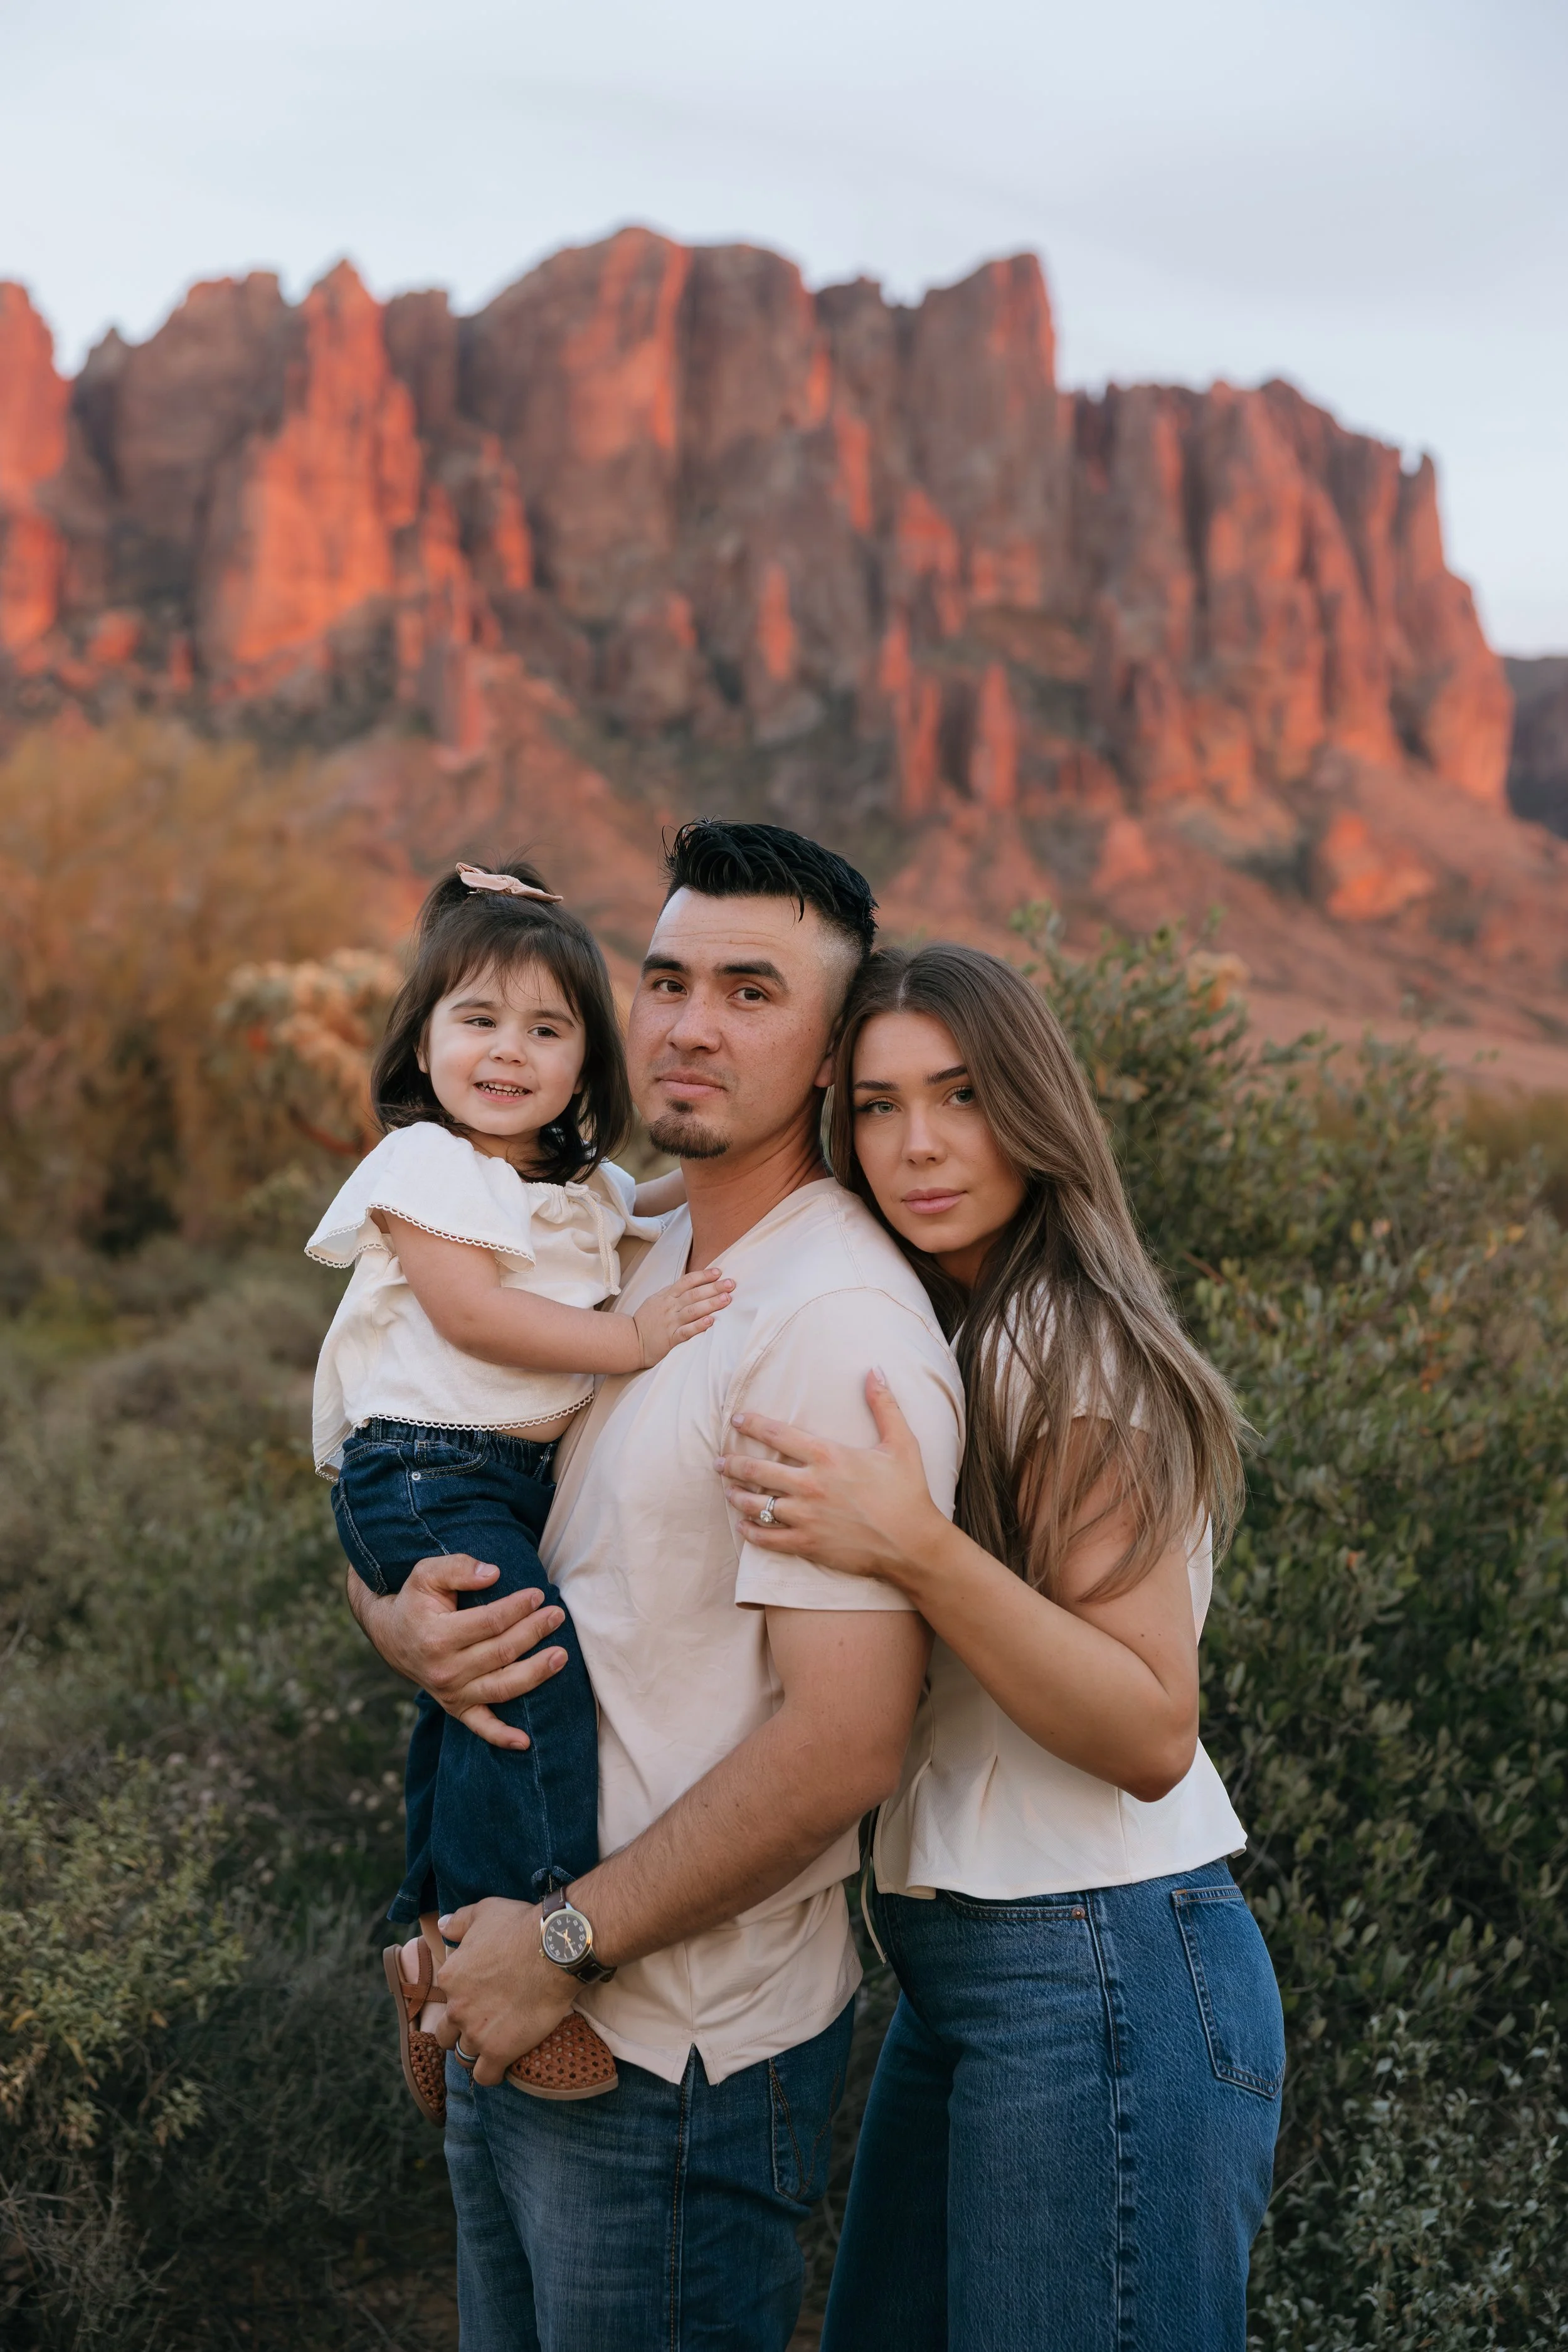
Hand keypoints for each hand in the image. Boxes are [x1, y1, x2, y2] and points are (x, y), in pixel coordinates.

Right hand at [346, 1552, 568, 1750]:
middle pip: (501, 1652)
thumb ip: (458, 1568)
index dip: (517, 1608)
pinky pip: (481, 1727)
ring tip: (561, 1656)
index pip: (489, 1622)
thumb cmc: (416, 1601)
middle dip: (534, 1632)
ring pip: (502, 1688)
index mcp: (436, 1637)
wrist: (392, 1635)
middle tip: (557, 1615)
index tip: (537, 1594)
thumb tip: (493, 1573)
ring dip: (536, 1674)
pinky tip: (525, 1742)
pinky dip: (501, 1737)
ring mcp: (451, 1693)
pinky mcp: (456, 1707)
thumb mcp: (427, 1574)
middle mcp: (444, 1670)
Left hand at [434, 1897, 576, 2084]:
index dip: (461, 1997)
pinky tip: (502, 2064)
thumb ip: (459, 1921)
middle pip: (446, 2033)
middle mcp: (456, 2007)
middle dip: (460, 2031)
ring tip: (494, 2043)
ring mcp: (476, 2032)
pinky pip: (484, 2076)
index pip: (445, 1997)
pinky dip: (490, 2073)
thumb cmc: (520, 1926)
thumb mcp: (484, 1911)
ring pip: (463, 2056)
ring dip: (475, 2051)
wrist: (554, 1950)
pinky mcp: (498, 2050)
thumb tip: (443, 1926)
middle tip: (484, 2023)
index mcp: (450, 1976)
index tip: (480, 1995)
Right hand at [634, 1265, 733, 1365]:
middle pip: (694, 1294)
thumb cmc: (646, 1320)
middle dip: (714, 1288)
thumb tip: (693, 1283)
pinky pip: (686, 1331)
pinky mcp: (671, 1339)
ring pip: (693, 1310)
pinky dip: (699, 1326)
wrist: (629, 1340)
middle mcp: (670, 1307)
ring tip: (727, 1299)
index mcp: (667, 1296)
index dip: (703, 1276)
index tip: (719, 1272)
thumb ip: (673, 1292)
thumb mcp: (657, 1300)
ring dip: (711, 1304)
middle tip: (731, 1284)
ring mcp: (670, 1322)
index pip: (687, 1281)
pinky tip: (711, 1322)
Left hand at [717, 1369, 946, 1587]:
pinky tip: (744, 1527)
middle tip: (719, 1461)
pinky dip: (752, 1532)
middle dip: (733, 1464)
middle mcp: (810, 1484)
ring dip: (736, 1496)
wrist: (913, 1543)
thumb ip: (884, 1405)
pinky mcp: (808, 1544)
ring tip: (726, 1490)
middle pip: (757, 1470)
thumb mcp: (901, 1443)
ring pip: (756, 1505)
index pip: (778, 1434)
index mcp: (828, 1456)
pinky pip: (768, 1538)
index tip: (736, 1420)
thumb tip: (874, 1370)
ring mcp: (806, 1516)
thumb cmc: (908, 1492)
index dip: (752, 1424)